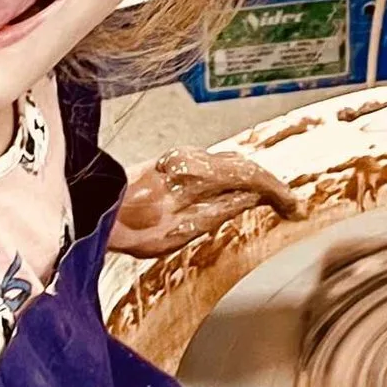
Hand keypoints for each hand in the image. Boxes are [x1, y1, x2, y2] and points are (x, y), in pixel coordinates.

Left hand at [110, 150, 305, 259]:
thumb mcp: (182, 229)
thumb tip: (252, 198)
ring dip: (254, 179)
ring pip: (230, 163)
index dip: (278, 192)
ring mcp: (182, 157)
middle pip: (245, 166)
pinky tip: (238, 190)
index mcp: (200, 173)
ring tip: (271, 199)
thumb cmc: (128, 223)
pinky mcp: (173, 161)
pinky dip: (235, 176)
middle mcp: (194, 159)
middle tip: (289, 204)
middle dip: (270, 184)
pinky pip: (215, 164)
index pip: (252, 176)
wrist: (92, 208)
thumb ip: (220, 211)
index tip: (294, 208)